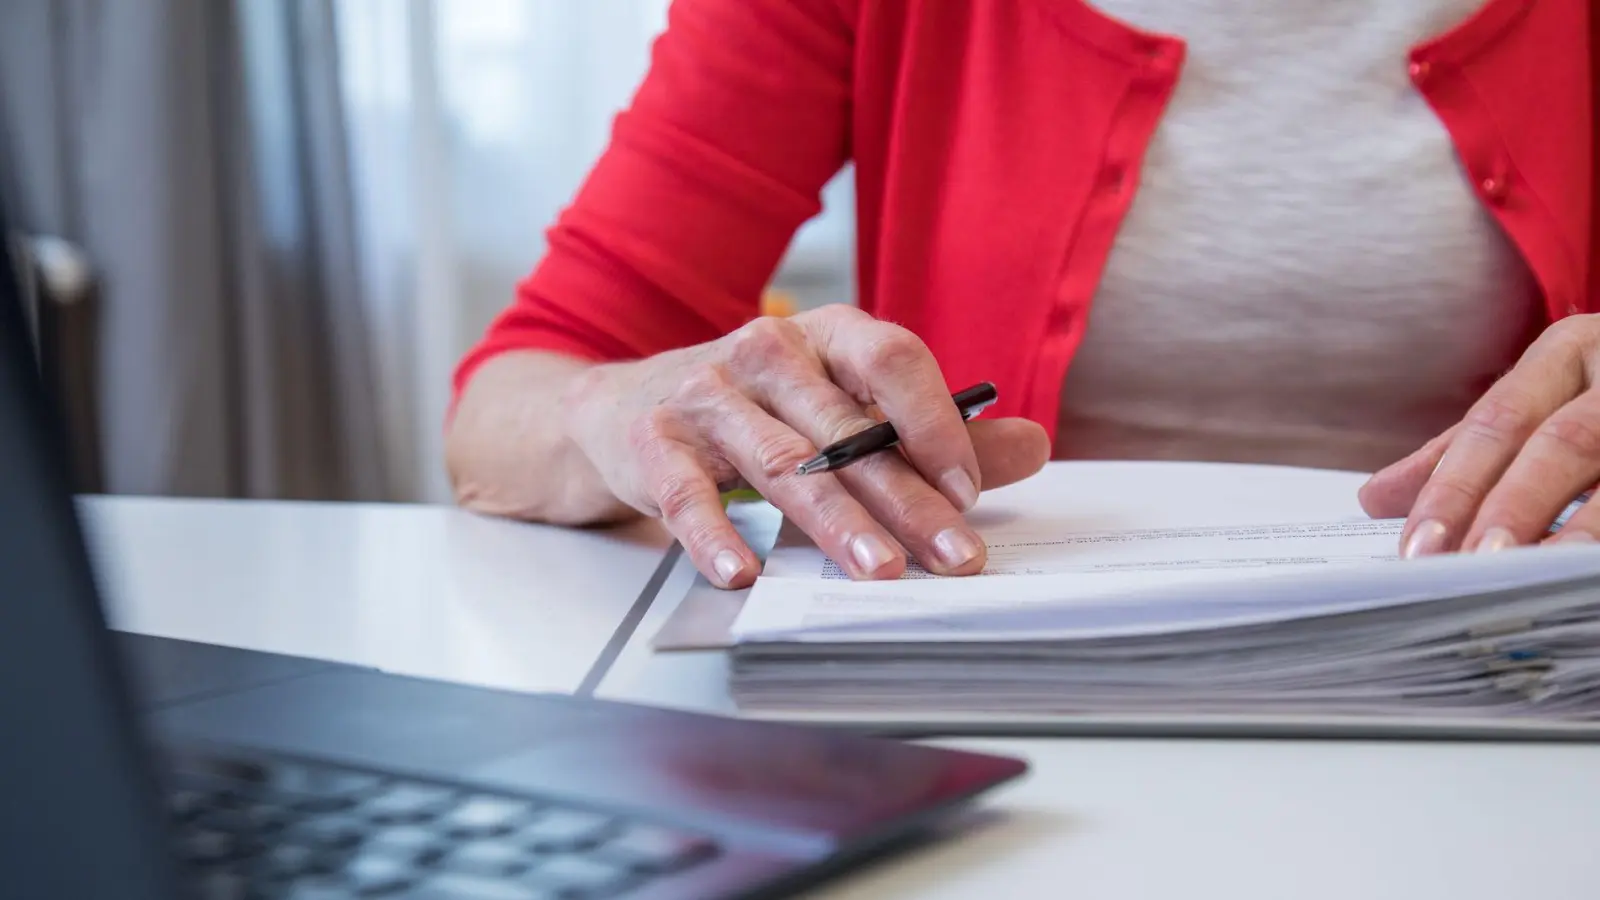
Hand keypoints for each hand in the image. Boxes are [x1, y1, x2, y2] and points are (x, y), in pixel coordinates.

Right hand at [560, 305, 1049, 587]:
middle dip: (906, 498)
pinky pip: (688, 494)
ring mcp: (706, 392)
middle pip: (846, 427)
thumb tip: (1034, 446)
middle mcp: (766, 350)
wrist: (624, 408)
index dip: (935, 423)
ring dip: (834, 521)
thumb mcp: (844, 408)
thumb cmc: (758, 412)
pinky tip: (742, 574)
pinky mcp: (653, 440)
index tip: (971, 491)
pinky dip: (714, 536)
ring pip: (781, 462)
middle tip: (953, 556)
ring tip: (879, 570)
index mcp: (827, 334)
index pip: (892, 360)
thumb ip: (934, 432)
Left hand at [1360, 315, 1599, 555]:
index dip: (1455, 487)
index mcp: (1569, 350)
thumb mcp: (1538, 402)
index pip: (1496, 423)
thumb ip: (1462, 452)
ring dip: (1580, 530)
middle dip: (1513, 509)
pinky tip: (1583, 576)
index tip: (1417, 547)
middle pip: (1562, 443)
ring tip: (1533, 579)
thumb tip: (1376, 498)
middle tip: (1471, 567)